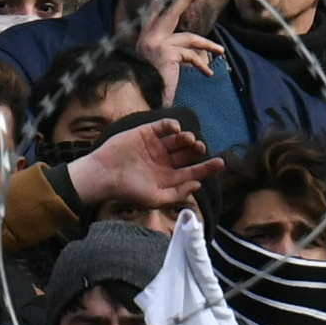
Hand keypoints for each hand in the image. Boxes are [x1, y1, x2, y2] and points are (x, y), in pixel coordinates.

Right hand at [66, 117, 222, 212]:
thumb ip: (177, 194)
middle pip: (187, 154)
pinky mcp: (146, 133)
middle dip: (196, 150)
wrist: (104, 174)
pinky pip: (164, 126)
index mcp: (166, 178)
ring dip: (187, 138)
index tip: (220, 162)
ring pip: (178, 139)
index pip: (192, 172)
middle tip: (199, 147)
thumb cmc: (127, 190)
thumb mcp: (155, 199)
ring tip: (187, 140)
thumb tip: (197, 184)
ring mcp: (155, 146)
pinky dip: (173, 125)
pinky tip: (175, 130)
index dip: (207, 167)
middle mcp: (163, 161)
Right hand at [134, 0, 223, 101]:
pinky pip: (191, 56)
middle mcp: (147, 39)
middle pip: (169, 14)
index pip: (151, 15)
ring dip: (207, 46)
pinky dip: (201, 66)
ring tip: (220, 51)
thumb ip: (166, 55)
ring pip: (188, 38)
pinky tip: (208, 74)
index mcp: (143, 41)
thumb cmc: (147, 85)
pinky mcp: (167, 52)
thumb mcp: (156, 66)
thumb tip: (183, 51)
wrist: (139, 101)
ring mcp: (157, 44)